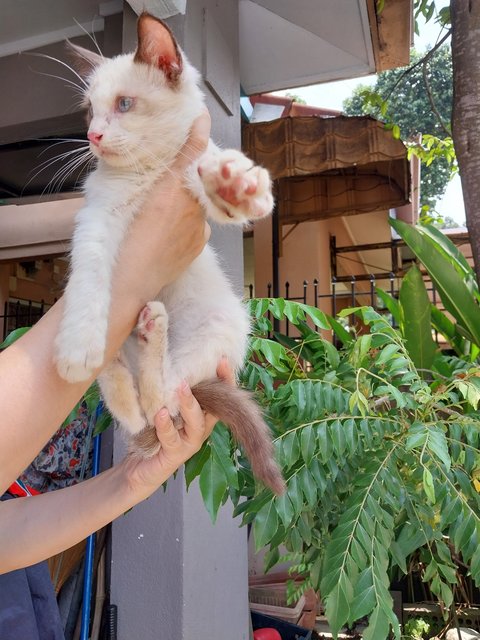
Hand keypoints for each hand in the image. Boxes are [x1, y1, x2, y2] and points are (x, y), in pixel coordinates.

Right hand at [112, 110, 211, 303]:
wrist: (131, 281)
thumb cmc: (119, 242)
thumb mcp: (122, 204)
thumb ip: (139, 185)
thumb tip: (143, 177)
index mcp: (170, 189)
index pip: (190, 153)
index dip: (198, 132)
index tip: (202, 115)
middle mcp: (191, 205)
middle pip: (193, 182)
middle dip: (184, 179)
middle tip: (165, 190)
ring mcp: (200, 225)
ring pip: (195, 206)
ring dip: (183, 207)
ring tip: (160, 223)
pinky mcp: (201, 243)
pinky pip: (197, 226)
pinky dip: (186, 226)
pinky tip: (168, 238)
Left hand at [122, 358, 233, 498]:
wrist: (137, 467)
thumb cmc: (152, 431)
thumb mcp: (163, 406)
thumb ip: (171, 391)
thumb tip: (170, 362)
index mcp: (202, 414)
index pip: (220, 395)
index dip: (224, 379)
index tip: (222, 360)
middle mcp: (200, 428)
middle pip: (214, 408)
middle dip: (215, 388)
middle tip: (208, 369)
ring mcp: (189, 442)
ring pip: (196, 424)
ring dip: (189, 405)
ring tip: (182, 388)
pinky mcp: (174, 455)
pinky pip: (171, 439)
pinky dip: (165, 426)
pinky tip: (160, 415)